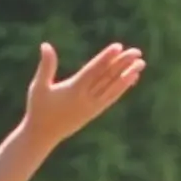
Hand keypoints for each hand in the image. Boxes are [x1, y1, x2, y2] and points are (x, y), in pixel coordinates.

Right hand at [20, 42, 145, 147]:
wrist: (44, 134)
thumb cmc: (39, 108)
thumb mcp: (39, 86)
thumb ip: (46, 66)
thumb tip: (45, 45)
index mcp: (74, 89)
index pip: (94, 70)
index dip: (107, 58)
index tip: (118, 47)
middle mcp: (87, 98)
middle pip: (108, 77)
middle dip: (123, 63)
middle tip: (137, 51)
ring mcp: (94, 106)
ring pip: (114, 87)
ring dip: (128, 75)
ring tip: (141, 64)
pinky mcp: (96, 111)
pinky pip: (112, 97)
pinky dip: (123, 87)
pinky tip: (132, 78)